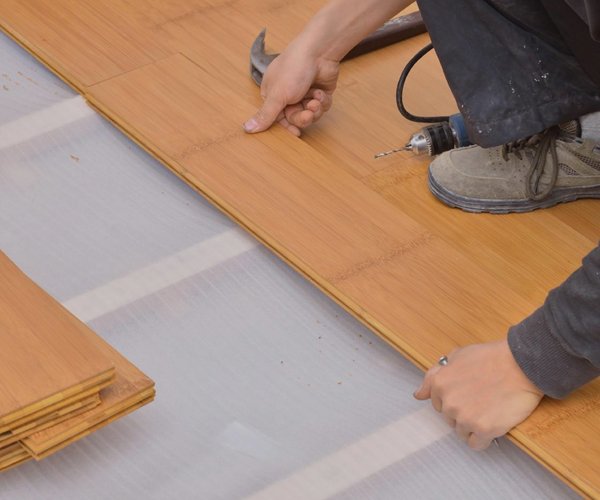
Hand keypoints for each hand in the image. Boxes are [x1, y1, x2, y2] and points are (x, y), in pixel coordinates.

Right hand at [243, 41, 338, 135]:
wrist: (319, 52)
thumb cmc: (293, 69)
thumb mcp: (277, 95)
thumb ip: (265, 115)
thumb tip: (246, 129)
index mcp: (273, 95)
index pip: (278, 119)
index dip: (288, 127)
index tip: (296, 132)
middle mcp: (288, 96)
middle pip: (296, 119)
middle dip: (303, 117)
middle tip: (308, 112)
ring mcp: (305, 93)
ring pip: (311, 115)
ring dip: (314, 109)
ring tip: (315, 99)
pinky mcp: (320, 92)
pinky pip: (322, 107)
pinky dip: (323, 102)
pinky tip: (321, 92)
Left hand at [414, 340, 543, 449]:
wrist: (520, 365)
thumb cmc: (491, 358)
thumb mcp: (457, 357)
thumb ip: (434, 375)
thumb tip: (418, 395)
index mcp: (440, 384)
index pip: (437, 404)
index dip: (454, 399)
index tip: (467, 394)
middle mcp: (448, 403)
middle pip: (450, 419)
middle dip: (463, 412)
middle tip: (482, 399)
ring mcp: (465, 417)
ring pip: (462, 432)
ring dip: (474, 426)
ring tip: (489, 409)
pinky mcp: (483, 430)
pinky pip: (476, 444)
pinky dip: (484, 439)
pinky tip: (493, 425)